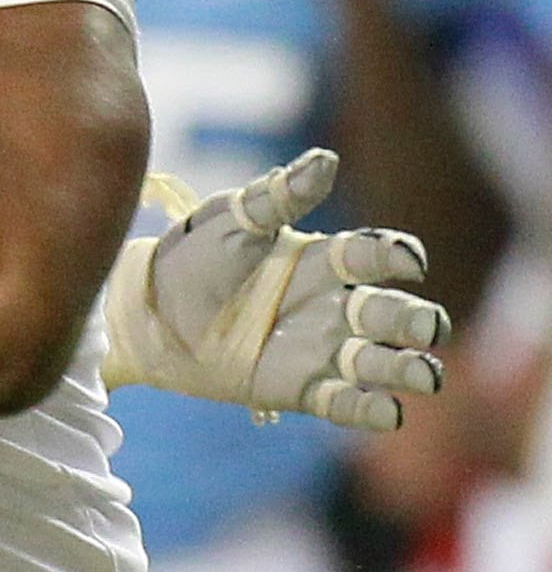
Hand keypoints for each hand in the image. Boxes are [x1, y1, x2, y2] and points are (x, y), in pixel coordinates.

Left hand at [102, 148, 450, 429]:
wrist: (145, 312)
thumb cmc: (190, 257)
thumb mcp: (231, 220)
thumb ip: (278, 196)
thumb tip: (326, 160)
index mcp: (324, 259)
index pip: (375, 256)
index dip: (397, 256)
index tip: (407, 260)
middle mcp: (333, 305)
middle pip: (392, 314)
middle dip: (416, 321)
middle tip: (425, 326)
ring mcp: (321, 349)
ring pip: (381, 361)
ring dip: (407, 368)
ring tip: (422, 375)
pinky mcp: (300, 389)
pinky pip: (346, 403)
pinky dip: (370, 409)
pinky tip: (388, 411)